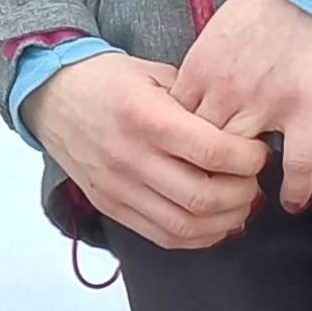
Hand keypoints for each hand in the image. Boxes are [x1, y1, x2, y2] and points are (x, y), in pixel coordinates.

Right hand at [28, 50, 268, 250]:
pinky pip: (163, 236)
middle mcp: (130, 157)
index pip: (211, 151)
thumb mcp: (155, 74)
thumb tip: (241, 131)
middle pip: (203, 197)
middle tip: (254, 180)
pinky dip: (198, 236)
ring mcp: (118, 188)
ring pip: (186, 225)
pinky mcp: (110, 206)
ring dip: (225, 221)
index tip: (258, 153)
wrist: (53, 96)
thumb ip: (196, 101)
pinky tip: (215, 222)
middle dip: (243, 194)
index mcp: (146, 117)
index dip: (248, 159)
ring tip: (240, 203)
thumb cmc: (109, 79)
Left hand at [173, 0, 311, 209]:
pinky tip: (293, 204)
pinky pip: (299, 160)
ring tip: (243, 201)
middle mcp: (226, 92)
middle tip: (207, 193)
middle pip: (200, 149)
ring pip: (240, 159)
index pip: (173, 125)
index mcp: (199, 70)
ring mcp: (265, 103)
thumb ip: (200, 68)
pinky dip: (296, 186)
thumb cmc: (264, 2)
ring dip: (240, 183)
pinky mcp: (305, 107)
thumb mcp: (215, 32)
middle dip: (199, 174)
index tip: (178, 164)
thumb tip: (188, 98)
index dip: (174, 149)